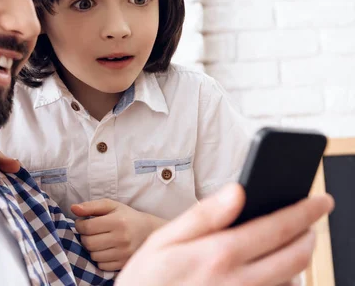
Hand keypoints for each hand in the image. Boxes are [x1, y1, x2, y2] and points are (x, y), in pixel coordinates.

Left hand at [71, 199, 166, 270]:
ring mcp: (124, 253)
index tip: (82, 223)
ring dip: (92, 249)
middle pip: (89, 243)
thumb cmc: (125, 216)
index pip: (87, 227)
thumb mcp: (110, 205)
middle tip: (89, 232)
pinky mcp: (124, 264)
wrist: (148, 231)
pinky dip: (100, 258)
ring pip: (94, 256)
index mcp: (117, 221)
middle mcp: (122, 238)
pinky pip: (102, 266)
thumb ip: (91, 206)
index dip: (80, 225)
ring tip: (98, 240)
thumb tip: (73, 208)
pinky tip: (105, 250)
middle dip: (84, 237)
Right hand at [115, 184, 333, 285]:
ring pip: (291, 279)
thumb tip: (237, 191)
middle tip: (310, 222)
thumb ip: (204, 215)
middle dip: (309, 235)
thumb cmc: (148, 279)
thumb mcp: (164, 239)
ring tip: (291, 242)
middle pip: (295, 257)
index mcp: (220, 253)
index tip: (320, 200)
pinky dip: (284, 280)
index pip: (277, 227)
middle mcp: (239, 280)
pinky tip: (272, 270)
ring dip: (298, 259)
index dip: (305, 211)